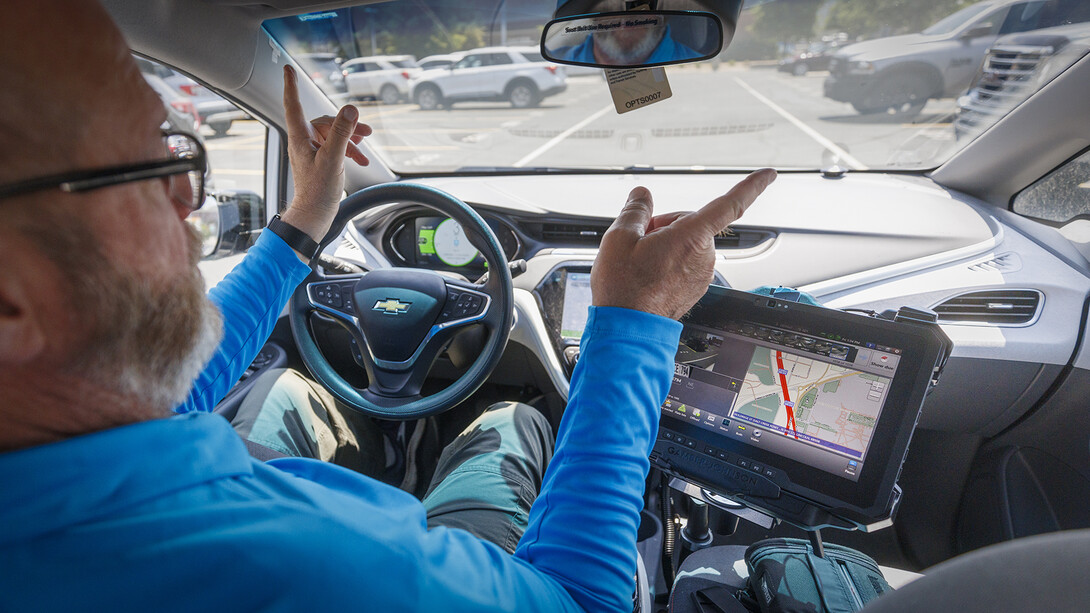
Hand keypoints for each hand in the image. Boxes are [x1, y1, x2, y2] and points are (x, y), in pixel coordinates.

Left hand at [280, 65, 371, 243]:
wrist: (314, 215)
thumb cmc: (318, 192)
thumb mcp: (333, 159)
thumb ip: (342, 133)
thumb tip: (349, 110)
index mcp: (300, 138)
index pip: (294, 105)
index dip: (292, 85)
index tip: (289, 69)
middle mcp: (303, 142)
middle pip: (324, 121)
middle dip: (346, 123)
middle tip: (366, 130)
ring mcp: (311, 151)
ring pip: (332, 134)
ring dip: (350, 137)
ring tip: (365, 143)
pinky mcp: (319, 161)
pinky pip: (335, 147)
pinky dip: (348, 149)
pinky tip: (360, 158)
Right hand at [591, 169, 776, 319]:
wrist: (627, 328)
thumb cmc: (625, 288)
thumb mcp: (619, 237)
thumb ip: (636, 210)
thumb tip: (641, 196)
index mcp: (692, 237)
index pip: (730, 204)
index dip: (752, 186)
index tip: (769, 176)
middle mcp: (704, 256)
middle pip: (692, 222)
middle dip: (667, 225)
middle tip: (640, 240)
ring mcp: (701, 274)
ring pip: (688, 242)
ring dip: (667, 243)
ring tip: (641, 261)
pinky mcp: (695, 288)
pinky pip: (686, 262)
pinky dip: (670, 261)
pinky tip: (648, 272)